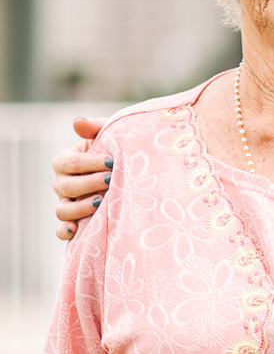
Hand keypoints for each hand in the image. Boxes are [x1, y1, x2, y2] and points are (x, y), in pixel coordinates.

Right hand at [53, 117, 109, 239]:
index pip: (70, 163)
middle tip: (111, 180)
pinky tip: (75, 231)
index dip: (90, 163)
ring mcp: (67, 203)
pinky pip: (61, 230)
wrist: (131, 171)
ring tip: (101, 203)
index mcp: (67, 161)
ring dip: (80, 208)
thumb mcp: (109, 135)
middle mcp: (62, 183)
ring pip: (62, 210)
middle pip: (66, 186)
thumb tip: (77, 122)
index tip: (112, 162)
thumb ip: (95, 128)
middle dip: (89, 183)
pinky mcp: (74, 221)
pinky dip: (64, 231)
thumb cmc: (117, 150)